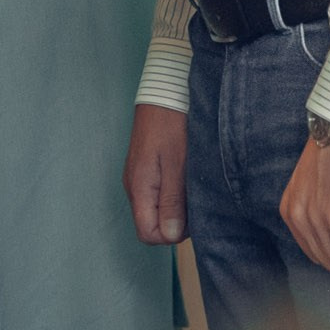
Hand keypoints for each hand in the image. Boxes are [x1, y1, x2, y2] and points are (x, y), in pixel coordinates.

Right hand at [125, 104, 189, 243]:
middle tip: (195, 200)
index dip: (171, 234)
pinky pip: (157, 194)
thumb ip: (172, 201)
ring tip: (192, 186)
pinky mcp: (145, 169)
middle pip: (151, 224)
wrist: (164, 93)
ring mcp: (139, 177)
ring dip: (175, 207)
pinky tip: (185, 178)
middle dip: (175, 222)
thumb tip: (169, 236)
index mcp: (139, 188)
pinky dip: (172, 194)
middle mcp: (134, 186)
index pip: (148, 233)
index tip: (191, 215)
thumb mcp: (177, 164)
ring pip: (155, 210)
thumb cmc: (171, 125)